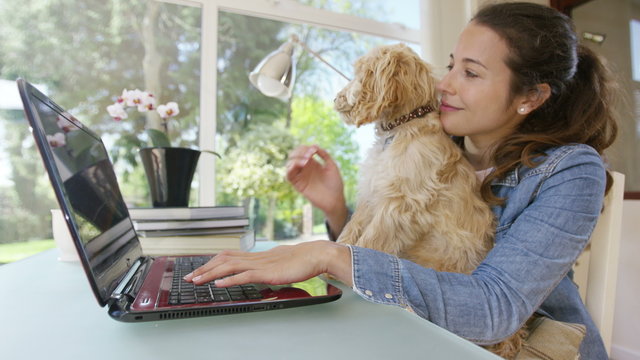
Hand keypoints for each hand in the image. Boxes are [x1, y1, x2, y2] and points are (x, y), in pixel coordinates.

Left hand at [183, 241, 352, 287]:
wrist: (315, 255)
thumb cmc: (301, 260)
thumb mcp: (279, 263)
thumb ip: (267, 267)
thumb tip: (260, 272)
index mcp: (257, 256)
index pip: (228, 255)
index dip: (212, 262)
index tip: (200, 270)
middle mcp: (255, 257)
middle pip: (223, 259)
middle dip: (204, 268)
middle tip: (190, 277)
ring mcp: (260, 264)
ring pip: (229, 266)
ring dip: (211, 273)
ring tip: (197, 280)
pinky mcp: (267, 272)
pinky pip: (245, 275)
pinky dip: (230, 279)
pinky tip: (220, 284)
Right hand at [286, 145, 348, 233]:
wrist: (335, 200)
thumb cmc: (335, 184)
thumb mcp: (332, 166)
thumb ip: (324, 155)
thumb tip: (314, 146)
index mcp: (312, 163)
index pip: (302, 151)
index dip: (306, 148)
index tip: (314, 150)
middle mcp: (305, 169)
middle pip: (294, 155)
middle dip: (300, 151)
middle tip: (309, 155)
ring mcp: (301, 176)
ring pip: (289, 163)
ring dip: (296, 159)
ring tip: (306, 161)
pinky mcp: (298, 184)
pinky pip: (288, 175)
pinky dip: (290, 168)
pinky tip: (300, 165)